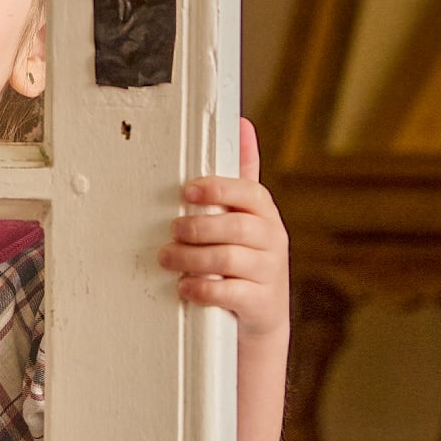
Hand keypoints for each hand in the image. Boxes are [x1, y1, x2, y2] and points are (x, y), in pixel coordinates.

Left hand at [160, 118, 289, 340]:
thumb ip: (242, 175)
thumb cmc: (247, 257)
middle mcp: (272, 239)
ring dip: (192, 257)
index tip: (188, 191)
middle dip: (198, 227)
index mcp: (265, 213)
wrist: (262, 315)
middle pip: (236, 226)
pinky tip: (185, 286)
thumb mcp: (248, 215)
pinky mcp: (260, 302)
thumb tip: (242, 124)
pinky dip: (203, 288)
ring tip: (168, 258)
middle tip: (172, 231)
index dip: (218, 189)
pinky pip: (230, 292)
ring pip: (229, 258)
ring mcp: (269, 272)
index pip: (248, 192)